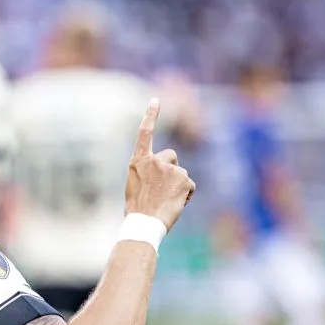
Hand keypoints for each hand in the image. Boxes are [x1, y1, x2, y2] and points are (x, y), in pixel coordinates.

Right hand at [125, 98, 195, 231]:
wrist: (144, 224)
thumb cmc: (137, 209)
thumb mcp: (135, 185)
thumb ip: (147, 172)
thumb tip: (161, 172)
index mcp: (138, 162)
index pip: (145, 133)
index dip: (150, 116)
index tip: (155, 100)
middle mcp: (154, 161)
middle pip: (171, 157)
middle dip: (171, 169)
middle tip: (161, 190)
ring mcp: (170, 168)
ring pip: (181, 174)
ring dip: (178, 186)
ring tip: (165, 201)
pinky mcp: (184, 178)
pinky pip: (189, 185)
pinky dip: (185, 195)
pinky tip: (174, 204)